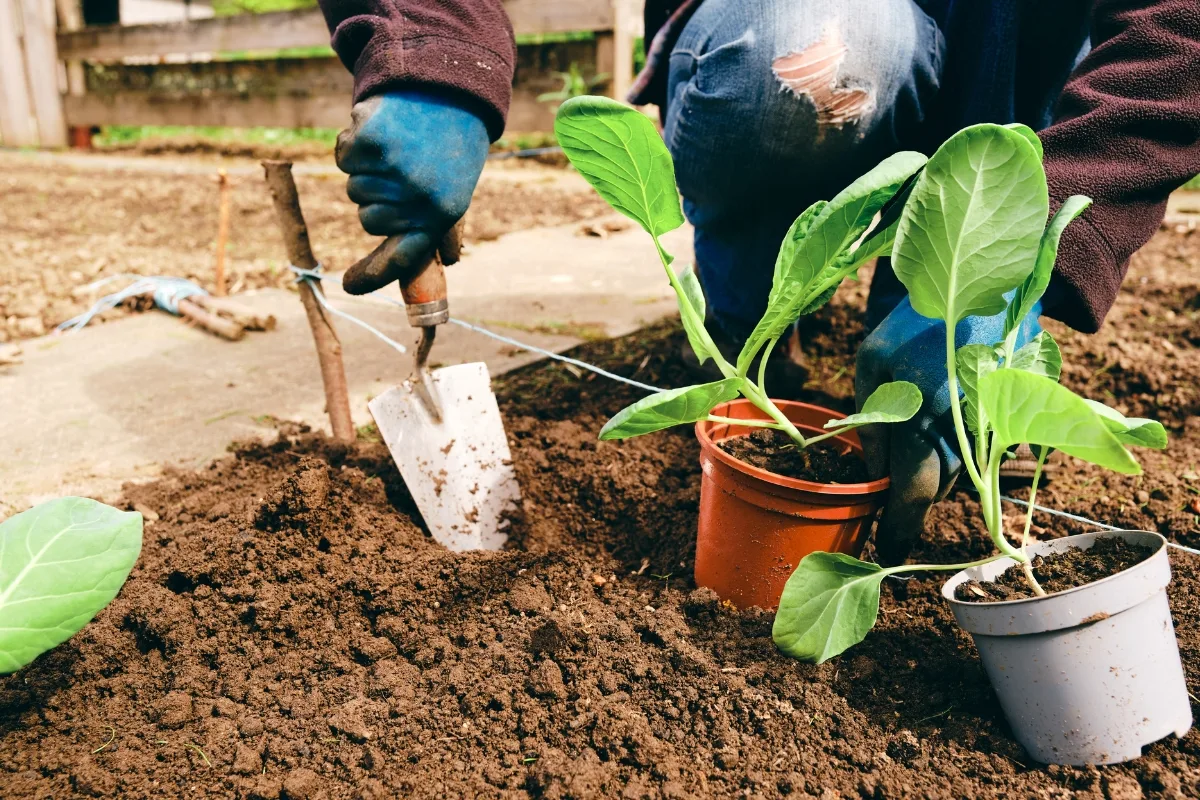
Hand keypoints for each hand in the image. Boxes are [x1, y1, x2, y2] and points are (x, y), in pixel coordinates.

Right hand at [336, 90, 488, 293]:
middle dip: (377, 199)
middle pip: (368, 219)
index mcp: (441, 214)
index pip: (401, 257)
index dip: (373, 276)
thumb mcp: (457, 185)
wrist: (450, 83)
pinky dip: (353, 143)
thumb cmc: (452, 141)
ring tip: (398, 143)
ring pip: (355, 188)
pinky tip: (381, 127)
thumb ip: (446, 224)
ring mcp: (391, 171)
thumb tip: (449, 261)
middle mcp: (416, 198)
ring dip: (367, 170)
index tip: (349, 287)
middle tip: (403, 167)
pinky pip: (344, 157)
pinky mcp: (369, 142)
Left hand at [854, 296, 1041, 564]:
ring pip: (962, 475)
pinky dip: (965, 447)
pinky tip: (951, 414)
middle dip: (912, 491)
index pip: (913, 494)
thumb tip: (872, 476)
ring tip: (922, 430)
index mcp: (925, 417)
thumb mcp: (871, 362)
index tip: (886, 553)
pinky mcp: (1022, 420)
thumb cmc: (916, 321)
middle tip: (890, 481)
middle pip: (937, 489)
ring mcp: (999, 427)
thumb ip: (870, 423)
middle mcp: (967, 430)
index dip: (898, 529)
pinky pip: (987, 453)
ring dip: (938, 468)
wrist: (989, 285)